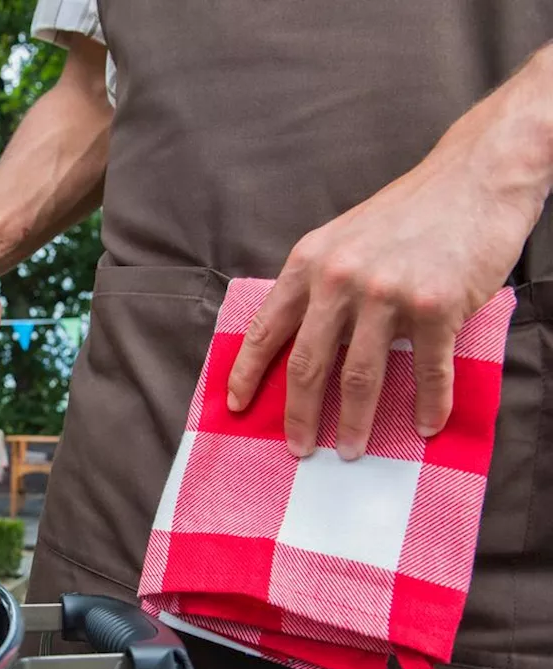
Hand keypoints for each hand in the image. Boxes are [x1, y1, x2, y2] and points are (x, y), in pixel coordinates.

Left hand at [226, 90, 548, 460]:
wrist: (474, 177)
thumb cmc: (407, 213)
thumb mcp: (342, 239)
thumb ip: (319, 286)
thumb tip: (298, 344)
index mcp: (309, 263)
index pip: (267, 330)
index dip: (247, 373)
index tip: (236, 406)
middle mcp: (341, 280)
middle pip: (308, 365)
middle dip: (299, 415)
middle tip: (298, 449)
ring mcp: (388, 294)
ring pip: (361, 377)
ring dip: (355, 422)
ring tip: (351, 450)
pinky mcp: (437, 306)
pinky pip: (427, 370)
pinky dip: (427, 404)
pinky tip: (424, 425)